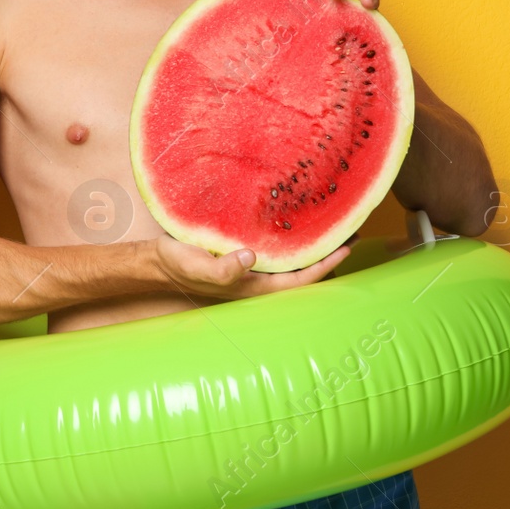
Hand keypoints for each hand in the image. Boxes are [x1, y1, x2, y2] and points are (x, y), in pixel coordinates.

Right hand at [152, 235, 351, 297]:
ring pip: (293, 261)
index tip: (347, 246)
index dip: (326, 264)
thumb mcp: (199, 266)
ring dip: (313, 246)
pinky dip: (293, 239)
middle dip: (328, 254)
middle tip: (350, 230)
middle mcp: (260, 279)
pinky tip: (298, 222)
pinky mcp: (245, 255)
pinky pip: (278, 250)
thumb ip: (224, 268)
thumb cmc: (180, 265)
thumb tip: (251, 257)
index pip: (301, 279)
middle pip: (304, 271)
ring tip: (333, 224)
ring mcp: (254, 268)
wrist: (159, 262)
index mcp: (255, 286)